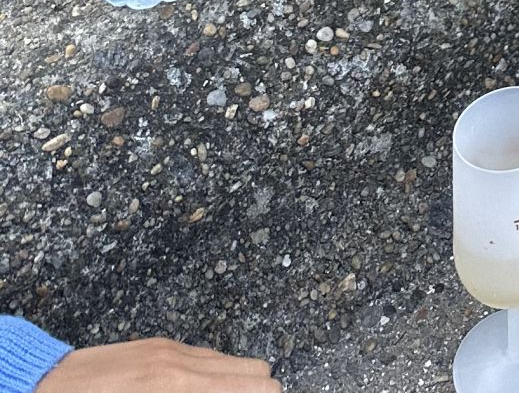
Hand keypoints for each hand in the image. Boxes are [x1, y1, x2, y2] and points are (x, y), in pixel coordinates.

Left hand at [45, 344, 279, 392]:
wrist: (44, 387)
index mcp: (180, 388)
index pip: (256, 388)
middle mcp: (184, 363)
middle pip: (259, 374)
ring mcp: (173, 349)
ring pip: (237, 363)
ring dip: (238, 387)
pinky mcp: (160, 344)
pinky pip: (208, 357)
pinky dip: (215, 378)